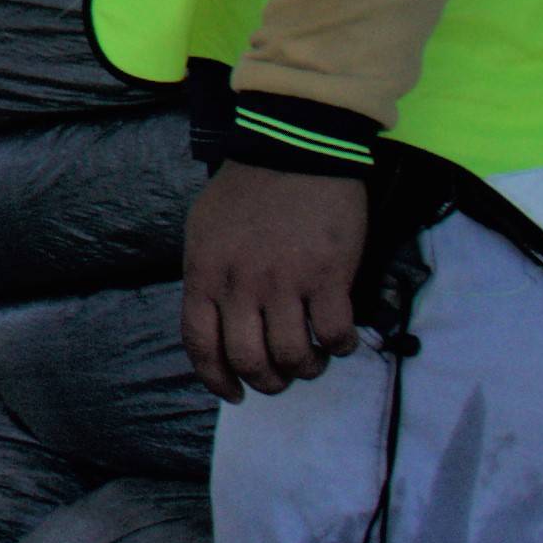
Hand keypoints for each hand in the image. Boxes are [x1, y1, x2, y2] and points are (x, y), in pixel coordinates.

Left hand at [182, 161, 375, 399]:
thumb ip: (206, 276)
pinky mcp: (328, 276)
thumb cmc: (247, 189)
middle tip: (281, 377)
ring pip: (293, 356)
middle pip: (249, 361)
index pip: (201, 345)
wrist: (294, 149)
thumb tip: (215, 320)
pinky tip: (340, 340)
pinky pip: (334, 334)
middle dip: (267, 382)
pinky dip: (339, 347)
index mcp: (206, 273)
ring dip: (306, 368)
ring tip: (312, 360)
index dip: (217, 379)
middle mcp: (241, 285)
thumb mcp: (204, 230)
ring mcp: (285, 282)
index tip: (234, 393)